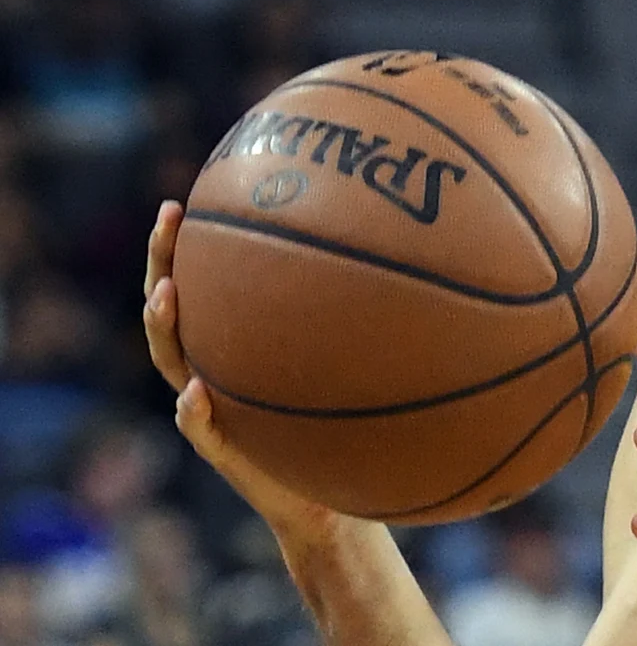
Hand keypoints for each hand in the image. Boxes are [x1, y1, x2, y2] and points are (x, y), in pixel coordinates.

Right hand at [143, 201, 348, 537]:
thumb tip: (415, 257)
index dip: (184, 245)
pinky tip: (197, 392)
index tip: (187, 200)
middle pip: (170, 307)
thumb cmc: (345, 420)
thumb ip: (362, 320)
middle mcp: (212, 367)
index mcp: (234, 343)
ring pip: (171, 361)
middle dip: (163, 261)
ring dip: (163, 326)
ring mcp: (208, 408)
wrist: (333, 496)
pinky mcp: (223, 450)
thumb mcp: (354, 365)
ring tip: (168, 294)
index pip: (199, 282)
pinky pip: (199, 429)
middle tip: (173, 217)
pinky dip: (193, 411)